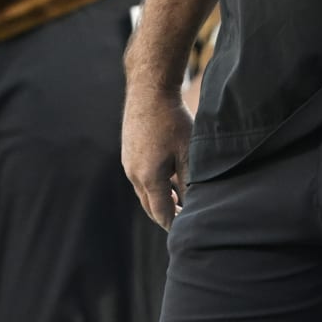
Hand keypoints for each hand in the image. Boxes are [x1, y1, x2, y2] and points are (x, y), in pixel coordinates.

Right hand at [122, 85, 192, 229]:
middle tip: (182, 220)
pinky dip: (151, 184)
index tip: (185, 231)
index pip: (161, 212)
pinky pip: (138, 177)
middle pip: (149, 206)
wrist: (148, 90)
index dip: (173, 224)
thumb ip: (189, 181)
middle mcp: (133, 174)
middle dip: (165, 215)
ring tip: (176, 200)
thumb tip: (194, 204)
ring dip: (158, 199)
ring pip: (143, 192)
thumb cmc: (172, 119)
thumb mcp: (188, 151)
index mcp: (149, 178)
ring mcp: (127, 163)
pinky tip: (166, 178)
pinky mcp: (127, 152)